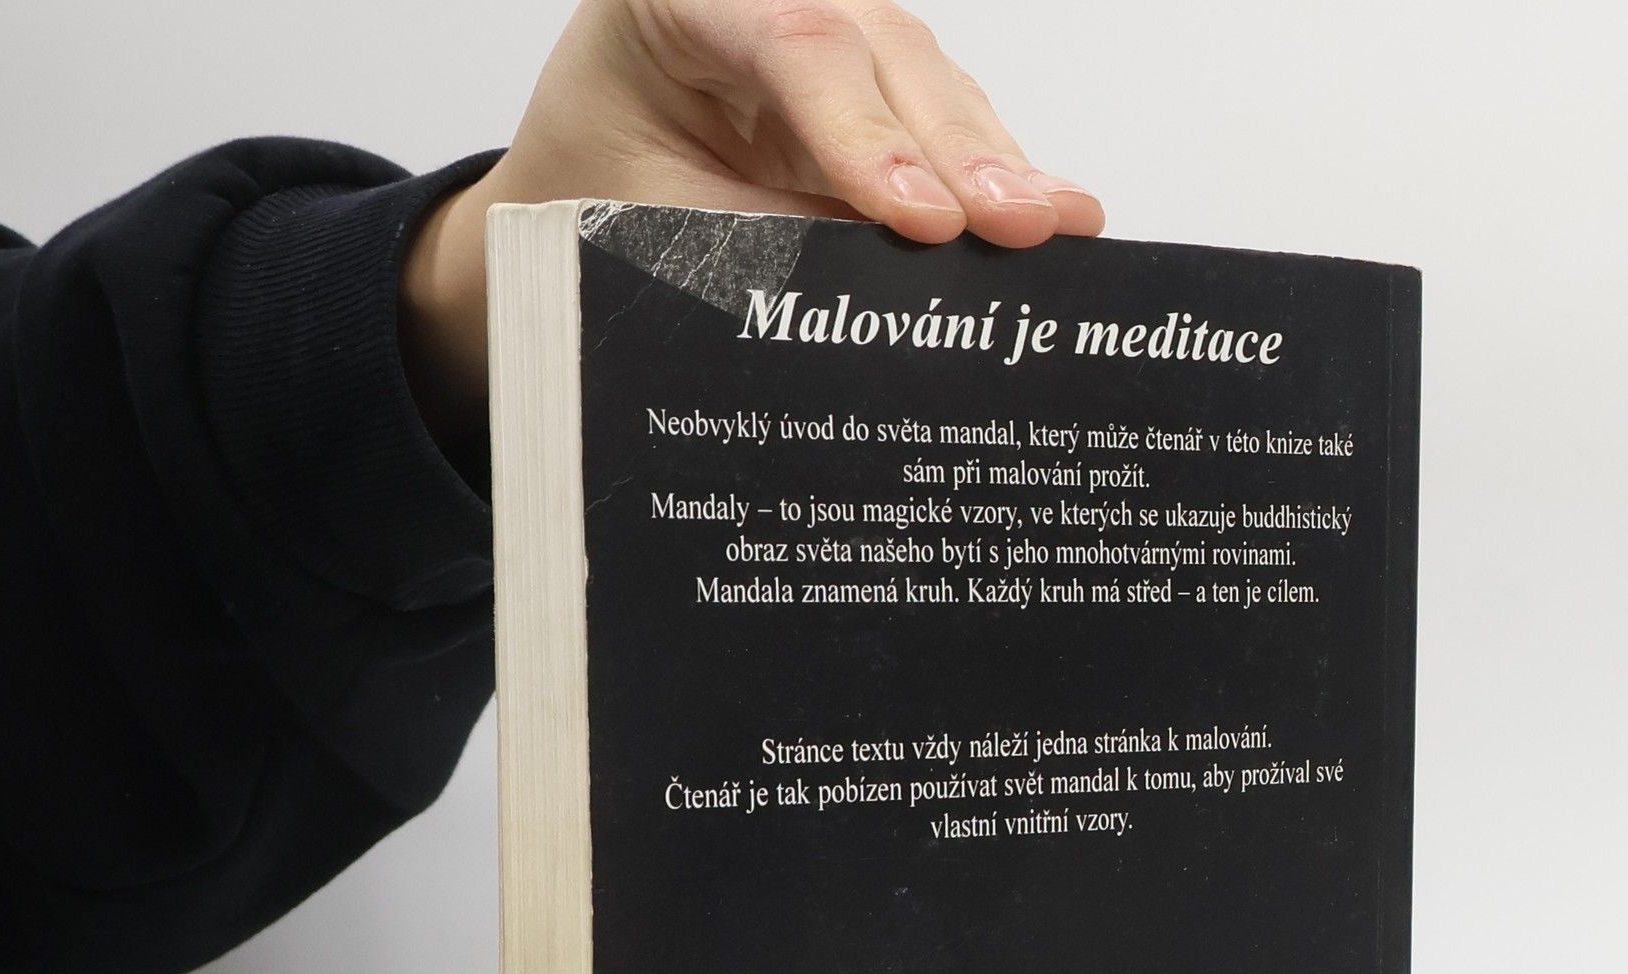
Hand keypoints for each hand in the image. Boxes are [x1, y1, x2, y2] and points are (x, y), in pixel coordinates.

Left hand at [401, 0, 1104, 450]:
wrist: (571, 193)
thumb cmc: (597, 192)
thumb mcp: (654, 224)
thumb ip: (762, 240)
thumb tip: (881, 290)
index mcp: (682, 1)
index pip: (793, 45)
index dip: (866, 135)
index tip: (921, 220)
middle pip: (885, 54)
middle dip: (960, 151)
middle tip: (1020, 225)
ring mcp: (835, 37)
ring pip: (930, 83)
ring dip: (995, 164)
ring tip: (1056, 226)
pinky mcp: (874, 92)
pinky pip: (943, 124)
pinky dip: (993, 175)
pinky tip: (1052, 214)